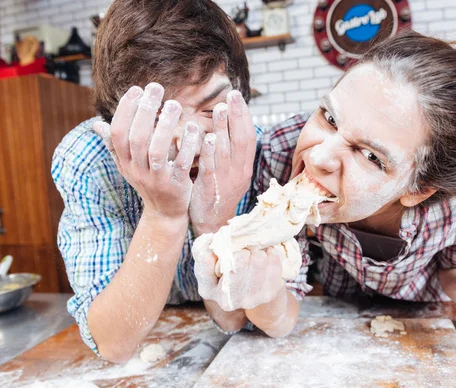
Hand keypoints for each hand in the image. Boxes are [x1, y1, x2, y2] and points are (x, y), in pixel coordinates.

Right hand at [93, 83, 199, 219]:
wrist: (165, 214)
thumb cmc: (148, 182)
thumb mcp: (128, 166)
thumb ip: (115, 145)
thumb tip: (96, 125)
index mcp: (125, 162)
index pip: (119, 133)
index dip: (126, 110)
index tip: (137, 89)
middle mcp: (138, 170)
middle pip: (137, 139)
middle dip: (145, 111)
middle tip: (156, 88)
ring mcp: (157, 180)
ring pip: (157, 151)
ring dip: (165, 126)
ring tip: (173, 104)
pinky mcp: (177, 186)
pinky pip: (181, 164)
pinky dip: (186, 146)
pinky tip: (193, 128)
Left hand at [189, 90, 256, 235]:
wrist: (213, 224)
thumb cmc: (218, 194)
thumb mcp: (230, 173)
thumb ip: (229, 152)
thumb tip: (226, 125)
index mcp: (244, 166)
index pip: (248, 137)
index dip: (244, 116)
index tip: (238, 97)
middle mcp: (238, 171)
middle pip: (241, 140)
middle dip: (237, 116)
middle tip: (233, 95)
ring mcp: (225, 180)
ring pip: (227, 150)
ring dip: (224, 128)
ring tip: (221, 108)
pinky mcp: (210, 188)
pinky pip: (211, 167)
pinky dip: (209, 152)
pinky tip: (207, 137)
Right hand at [194, 243, 284, 311]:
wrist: (255, 290)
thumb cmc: (229, 268)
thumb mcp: (213, 260)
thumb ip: (205, 248)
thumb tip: (209, 239)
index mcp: (207, 289)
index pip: (206, 260)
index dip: (215, 245)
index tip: (220, 242)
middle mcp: (226, 300)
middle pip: (238, 260)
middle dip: (242, 249)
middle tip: (244, 250)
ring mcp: (248, 300)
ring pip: (258, 259)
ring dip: (258, 251)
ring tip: (255, 253)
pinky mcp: (268, 294)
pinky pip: (273, 263)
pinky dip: (271, 254)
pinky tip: (266, 256)